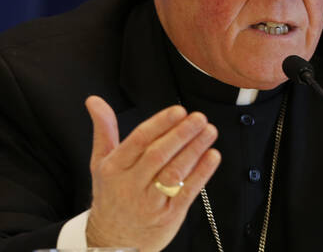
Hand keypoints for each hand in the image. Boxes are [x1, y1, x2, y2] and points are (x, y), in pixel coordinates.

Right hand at [85, 95, 220, 251]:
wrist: (112, 240)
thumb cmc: (110, 194)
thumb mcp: (101, 163)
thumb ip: (104, 130)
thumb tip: (94, 101)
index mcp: (114, 168)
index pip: (138, 141)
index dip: (160, 124)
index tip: (179, 111)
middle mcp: (130, 184)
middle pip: (158, 155)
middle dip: (181, 134)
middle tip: (199, 118)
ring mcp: (150, 201)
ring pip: (174, 172)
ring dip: (195, 149)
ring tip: (209, 131)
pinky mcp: (168, 215)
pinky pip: (187, 191)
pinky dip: (202, 172)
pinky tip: (212, 156)